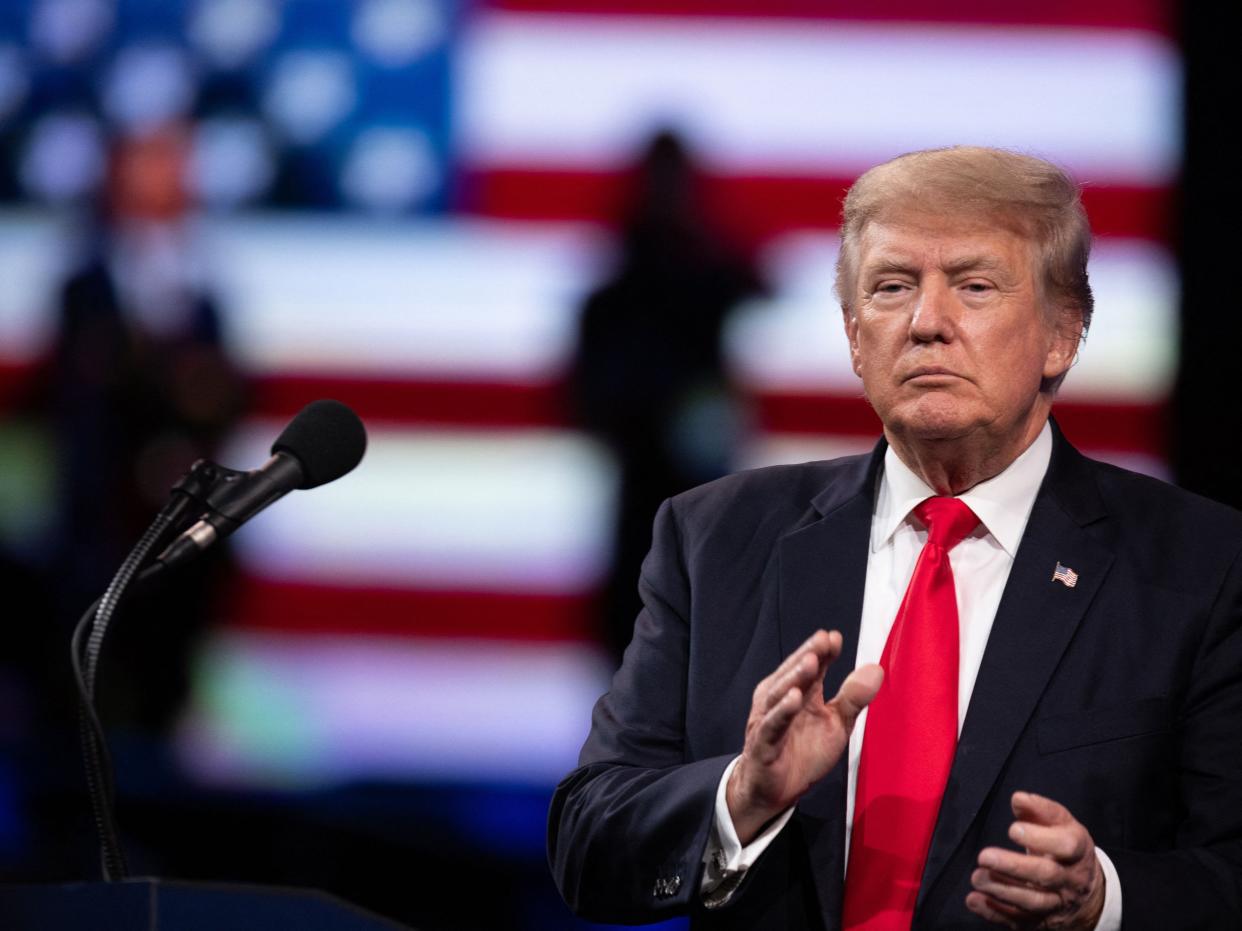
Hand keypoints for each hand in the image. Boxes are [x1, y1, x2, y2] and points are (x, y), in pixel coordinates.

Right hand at [726, 629, 882, 843]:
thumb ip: (853, 697)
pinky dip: (782, 711)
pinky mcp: (763, 743)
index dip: (822, 651)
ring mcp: (768, 720)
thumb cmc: (803, 753)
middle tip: (823, 640)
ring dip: (795, 677)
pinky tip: (794, 698)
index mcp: (800, 693)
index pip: (811, 667)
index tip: (835, 637)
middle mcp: (780, 700)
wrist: (775, 792)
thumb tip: (876, 668)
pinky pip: (772, 724)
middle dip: (808, 655)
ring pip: (780, 694)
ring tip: (811, 662)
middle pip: (793, 674)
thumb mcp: (837, 724)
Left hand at [967, 791, 1105, 929]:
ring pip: (1032, 902)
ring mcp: (1057, 904)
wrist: (1088, 893)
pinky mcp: (1042, 922)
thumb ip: (1040, 811)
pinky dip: (995, 912)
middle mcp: (1070, 880)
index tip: (1012, 830)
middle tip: (984, 856)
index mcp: (1077, 851)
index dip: (1040, 838)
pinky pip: (1019, 921)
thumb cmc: (1066, 851)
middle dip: (1014, 867)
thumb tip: (1019, 799)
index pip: (1066, 846)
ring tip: (978, 877)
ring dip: (1002, 891)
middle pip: (1046, 875)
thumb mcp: (1062, 827)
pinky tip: (975, 900)